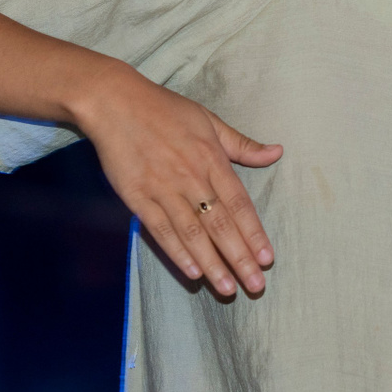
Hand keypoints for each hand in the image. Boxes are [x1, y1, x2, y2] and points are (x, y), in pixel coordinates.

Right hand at [71, 62, 281, 296]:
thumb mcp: (209, 120)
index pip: (239, 204)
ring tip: (228, 289)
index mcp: (211, 159)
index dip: (254, 233)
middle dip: (239, 257)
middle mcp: (190, 177)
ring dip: (211, 263)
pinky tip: (192, 273)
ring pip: (192, 233)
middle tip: (256, 286)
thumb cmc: (165, 110)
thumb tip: (277, 152)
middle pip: (219, 224)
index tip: (267, 259)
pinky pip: (160, 230)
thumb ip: (242, 144)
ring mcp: (162, 189)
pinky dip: (176, 252)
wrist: (114, 103)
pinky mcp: (136, 197)